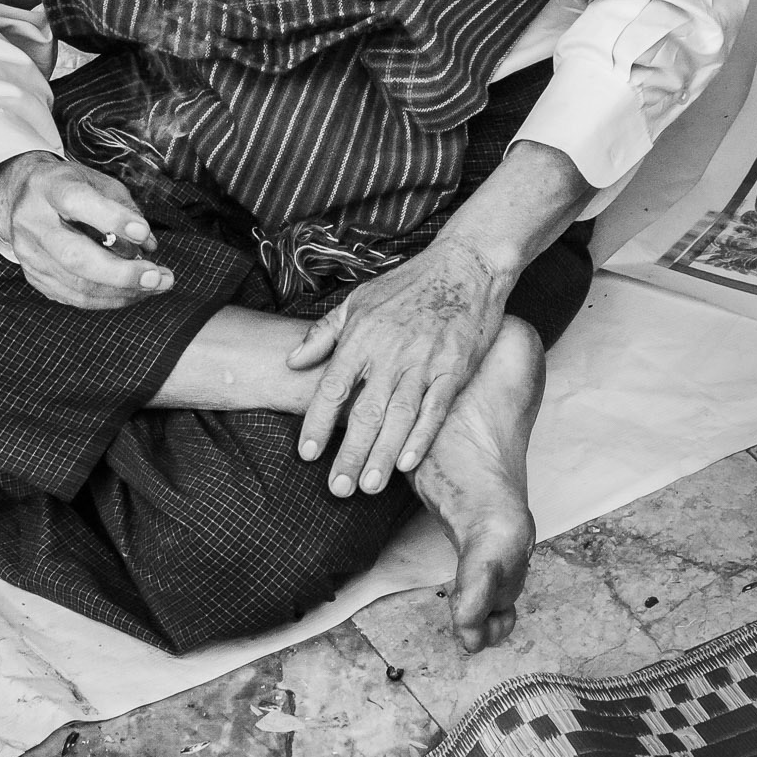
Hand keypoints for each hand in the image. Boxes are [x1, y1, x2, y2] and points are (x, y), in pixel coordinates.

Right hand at [0, 150, 172, 309]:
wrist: (22, 195)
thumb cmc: (68, 185)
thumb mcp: (96, 180)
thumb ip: (124, 207)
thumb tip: (148, 245)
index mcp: (48, 187)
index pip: (76, 202)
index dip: (111, 219)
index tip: (143, 232)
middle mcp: (32, 221)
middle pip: (75, 256)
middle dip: (122, 273)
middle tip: (157, 277)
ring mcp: (29, 253)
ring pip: (77, 284)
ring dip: (122, 291)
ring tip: (154, 285)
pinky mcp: (34, 276)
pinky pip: (74, 297)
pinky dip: (107, 299)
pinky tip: (131, 292)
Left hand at [288, 235, 507, 497]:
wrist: (463, 266)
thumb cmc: (408, 284)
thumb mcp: (357, 300)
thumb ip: (324, 333)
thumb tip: (292, 360)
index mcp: (362, 335)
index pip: (332, 387)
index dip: (317, 423)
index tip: (307, 454)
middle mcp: (390, 352)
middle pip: (364, 412)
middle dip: (349, 454)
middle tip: (337, 489)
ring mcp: (424, 362)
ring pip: (398, 417)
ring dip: (383, 456)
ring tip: (368, 487)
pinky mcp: (454, 369)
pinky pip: (436, 410)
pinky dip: (422, 438)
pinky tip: (409, 464)